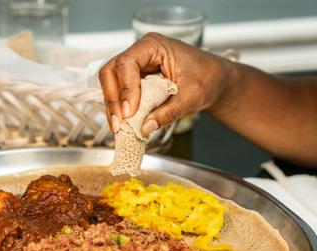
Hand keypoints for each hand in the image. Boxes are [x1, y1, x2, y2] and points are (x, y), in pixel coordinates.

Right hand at [99, 33, 234, 135]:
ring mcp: (135, 68)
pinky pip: (120, 96)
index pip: (127, 64)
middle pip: (111, 73)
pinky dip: (119, 111)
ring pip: (111, 85)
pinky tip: (124, 126)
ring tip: (119, 130)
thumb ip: (169, 112)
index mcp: (153, 46)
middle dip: (112, 100)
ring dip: (113, 108)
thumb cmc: (207, 78)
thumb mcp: (192, 97)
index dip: (125, 89)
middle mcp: (140, 54)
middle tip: (118, 125)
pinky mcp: (135, 83)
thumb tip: (145, 127)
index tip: (130, 113)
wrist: (214, 80)